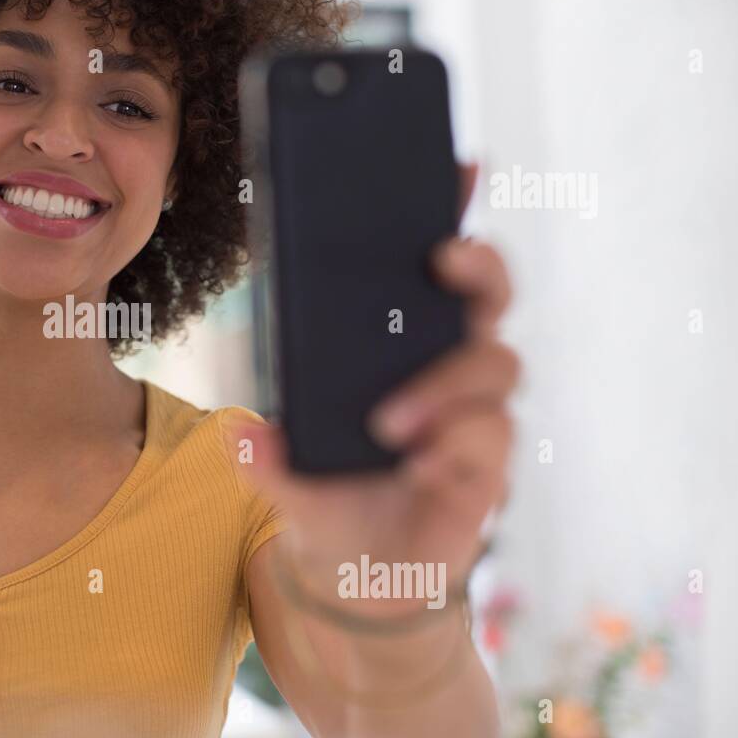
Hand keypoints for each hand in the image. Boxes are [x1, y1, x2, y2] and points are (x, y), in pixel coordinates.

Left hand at [231, 162, 518, 618]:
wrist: (358, 575)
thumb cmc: (327, 491)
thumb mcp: (284, 466)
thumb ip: (266, 454)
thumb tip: (242, 438)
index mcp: (395, 346)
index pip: (430, 269)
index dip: (449, 211)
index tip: (457, 162)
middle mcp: (445, 368)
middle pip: (486, 295)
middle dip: (478, 265)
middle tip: (443, 259)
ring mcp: (472, 416)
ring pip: (495, 366)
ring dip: (443, 385)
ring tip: (390, 425)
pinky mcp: (487, 466)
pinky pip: (492, 436)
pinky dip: (456, 443)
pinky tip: (421, 463)